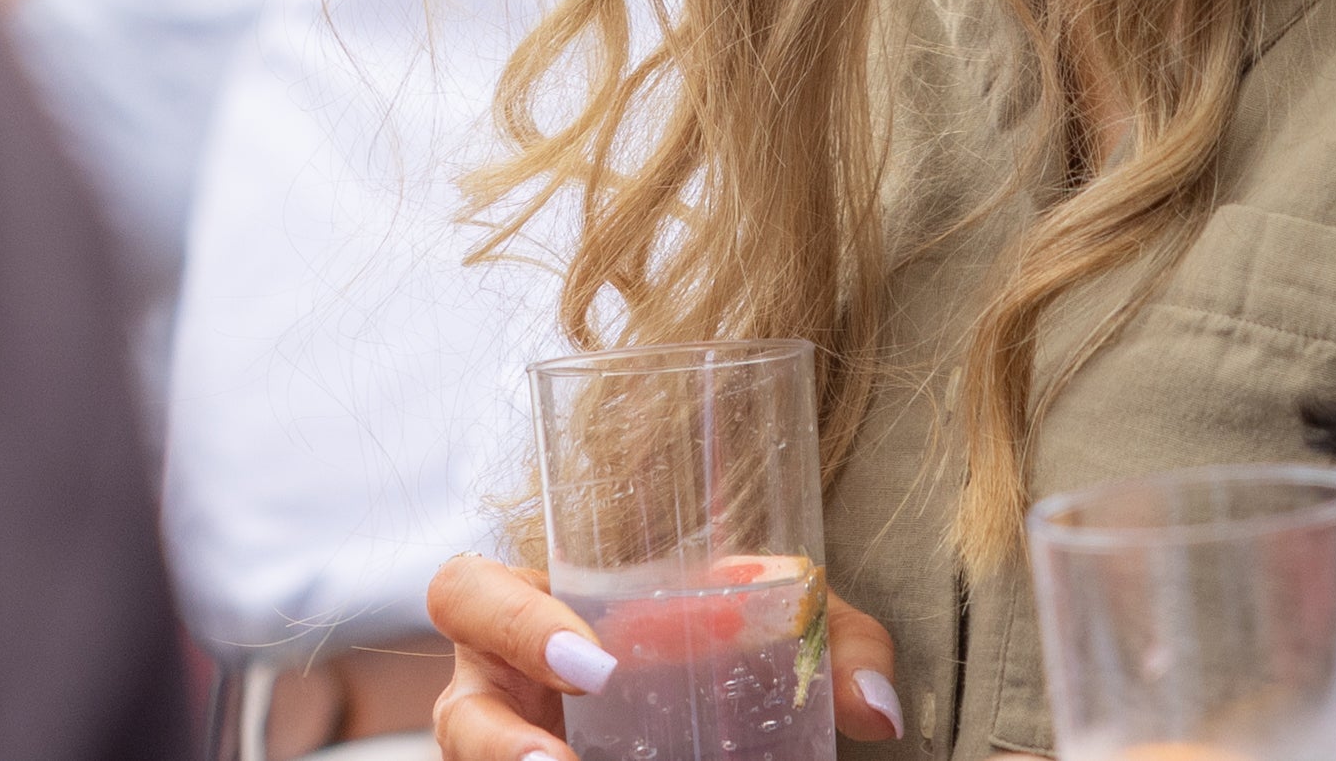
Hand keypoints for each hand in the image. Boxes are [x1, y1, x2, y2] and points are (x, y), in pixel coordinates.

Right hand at [430, 554, 900, 759]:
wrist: (714, 699)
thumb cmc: (722, 633)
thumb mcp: (774, 619)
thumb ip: (831, 641)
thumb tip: (881, 709)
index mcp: (539, 605)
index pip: (467, 591)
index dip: (510, 622)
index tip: (596, 666)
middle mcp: (502, 685)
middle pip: (455, 711)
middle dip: (493, 740)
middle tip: (564, 760)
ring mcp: (514, 741)